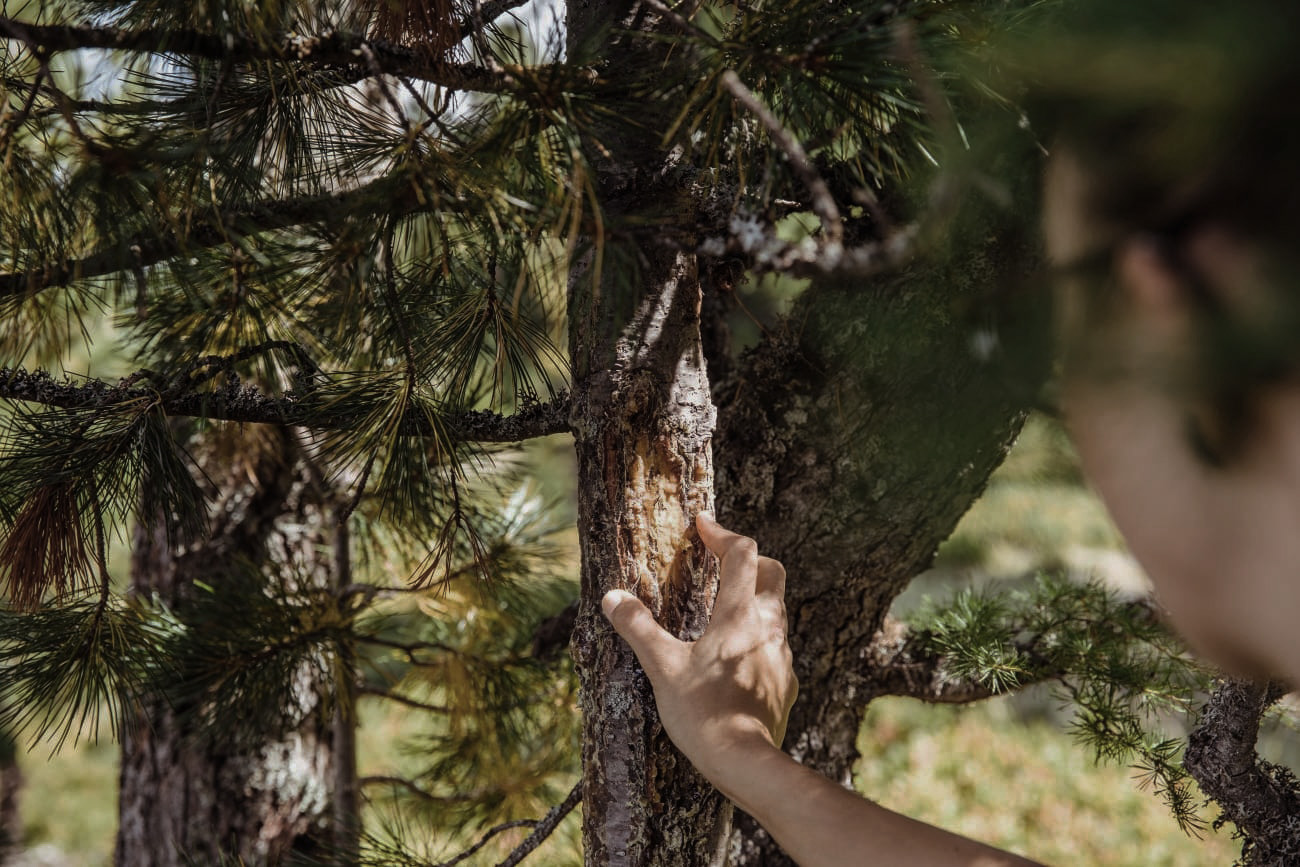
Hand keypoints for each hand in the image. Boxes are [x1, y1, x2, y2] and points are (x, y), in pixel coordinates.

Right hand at [601, 512, 797, 787]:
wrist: (746, 762)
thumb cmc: (703, 712)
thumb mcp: (662, 666)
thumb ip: (638, 628)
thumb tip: (612, 598)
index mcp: (739, 614)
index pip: (742, 554)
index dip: (722, 533)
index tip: (703, 524)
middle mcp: (768, 627)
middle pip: (772, 572)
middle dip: (748, 558)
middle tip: (721, 558)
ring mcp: (782, 655)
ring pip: (777, 609)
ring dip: (754, 597)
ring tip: (723, 606)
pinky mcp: (786, 682)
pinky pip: (776, 645)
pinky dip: (758, 635)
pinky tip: (736, 654)